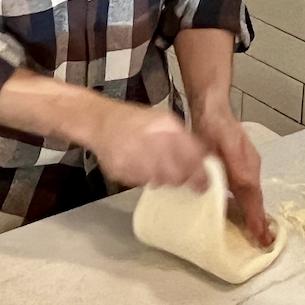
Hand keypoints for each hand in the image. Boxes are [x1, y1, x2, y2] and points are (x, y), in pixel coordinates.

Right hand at [82, 101, 211, 193]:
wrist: (100, 121)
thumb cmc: (135, 121)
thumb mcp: (163, 121)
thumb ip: (183, 139)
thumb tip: (204, 160)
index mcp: (166, 127)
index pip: (192, 157)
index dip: (200, 174)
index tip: (204, 184)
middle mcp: (151, 140)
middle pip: (177, 174)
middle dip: (180, 179)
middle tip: (179, 178)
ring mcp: (134, 156)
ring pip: (159, 181)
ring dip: (161, 178)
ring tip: (153, 166)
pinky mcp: (121, 169)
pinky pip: (140, 182)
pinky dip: (143, 178)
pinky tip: (138, 165)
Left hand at [195, 106, 271, 246]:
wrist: (211, 107)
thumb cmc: (216, 125)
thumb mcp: (225, 144)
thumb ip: (236, 165)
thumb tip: (245, 187)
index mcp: (248, 167)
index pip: (254, 198)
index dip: (257, 218)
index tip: (264, 238)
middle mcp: (249, 168)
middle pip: (255, 198)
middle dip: (259, 219)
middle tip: (264, 241)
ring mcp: (242, 166)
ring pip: (249, 194)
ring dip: (253, 212)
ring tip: (256, 232)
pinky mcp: (233, 164)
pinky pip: (241, 188)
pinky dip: (243, 201)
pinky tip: (236, 209)